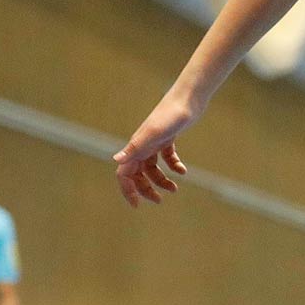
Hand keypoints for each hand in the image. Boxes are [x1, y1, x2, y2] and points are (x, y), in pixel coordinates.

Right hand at [113, 92, 197, 206]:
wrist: (188, 98)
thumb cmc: (171, 115)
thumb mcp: (154, 134)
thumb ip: (135, 147)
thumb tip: (116, 160)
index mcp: (137, 147)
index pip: (124, 173)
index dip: (128, 190)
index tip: (137, 206)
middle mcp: (143, 145)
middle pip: (138, 174)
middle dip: (146, 189)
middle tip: (159, 201)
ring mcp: (155, 141)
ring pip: (152, 167)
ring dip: (161, 180)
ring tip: (175, 189)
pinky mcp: (168, 137)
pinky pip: (166, 157)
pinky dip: (174, 166)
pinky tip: (183, 171)